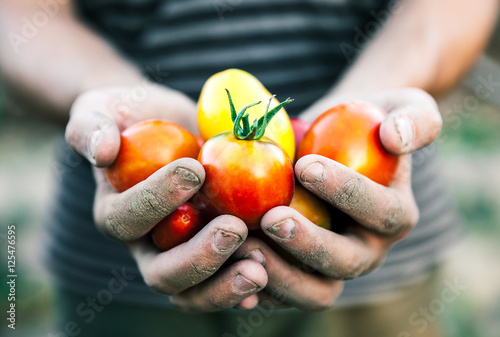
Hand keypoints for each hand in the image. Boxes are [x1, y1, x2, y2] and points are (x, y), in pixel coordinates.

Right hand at [65, 84, 266, 311]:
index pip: (128, 218)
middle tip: (234, 230)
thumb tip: (101, 152)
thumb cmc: (133, 117)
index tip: (194, 169)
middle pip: (162, 273)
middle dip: (198, 257)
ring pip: (193, 290)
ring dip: (225, 285)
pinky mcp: (212, 254)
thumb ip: (91, 126)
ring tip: (260, 267)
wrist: (167, 126)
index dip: (157, 199)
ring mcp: (181, 254)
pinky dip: (242, 288)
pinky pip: (223, 281)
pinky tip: (268, 280)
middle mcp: (146, 245)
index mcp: (116, 213)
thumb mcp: (103, 109)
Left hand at [235, 88, 441, 310]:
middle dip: (309, 243)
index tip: (306, 166)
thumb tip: (395, 137)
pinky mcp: (302, 274)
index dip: (346, 192)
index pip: (380, 212)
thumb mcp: (402, 107)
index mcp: (396, 214)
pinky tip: (230, 264)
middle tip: (272, 217)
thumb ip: (414, 118)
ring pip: (315, 291)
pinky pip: (282, 293)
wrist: (335, 143)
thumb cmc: (366, 124)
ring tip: (244, 244)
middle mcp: (367, 249)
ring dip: (280, 273)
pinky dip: (258, 286)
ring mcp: (333, 267)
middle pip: (346, 262)